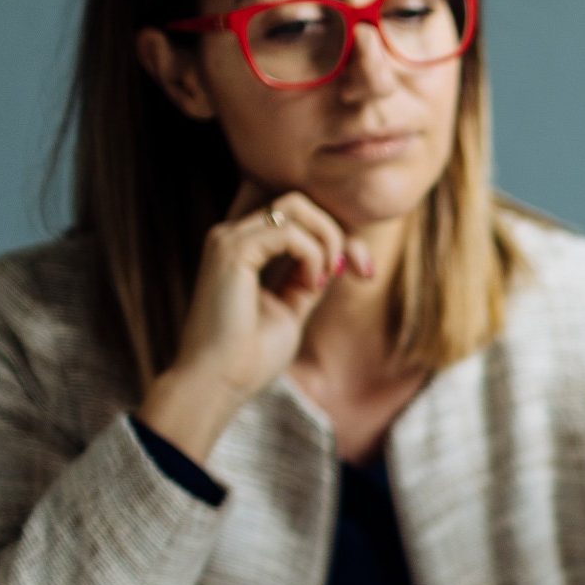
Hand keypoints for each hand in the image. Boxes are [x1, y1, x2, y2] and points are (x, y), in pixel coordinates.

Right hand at [139, 185, 371, 462]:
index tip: (365, 273)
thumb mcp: (292, 310)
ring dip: (327, 242)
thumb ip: (309, 281)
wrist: (219, 381)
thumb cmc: (249, 355)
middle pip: (299, 202)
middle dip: (337, 232)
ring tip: (321, 282)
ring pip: (295, 207)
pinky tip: (311, 285)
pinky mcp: (230, 251)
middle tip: (351, 272)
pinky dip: (311, 256)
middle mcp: (233, 236)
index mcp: (245, 248)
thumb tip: (339, 258)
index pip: (299, 217)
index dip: (339, 236)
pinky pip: (288, 232)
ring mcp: (228, 239)